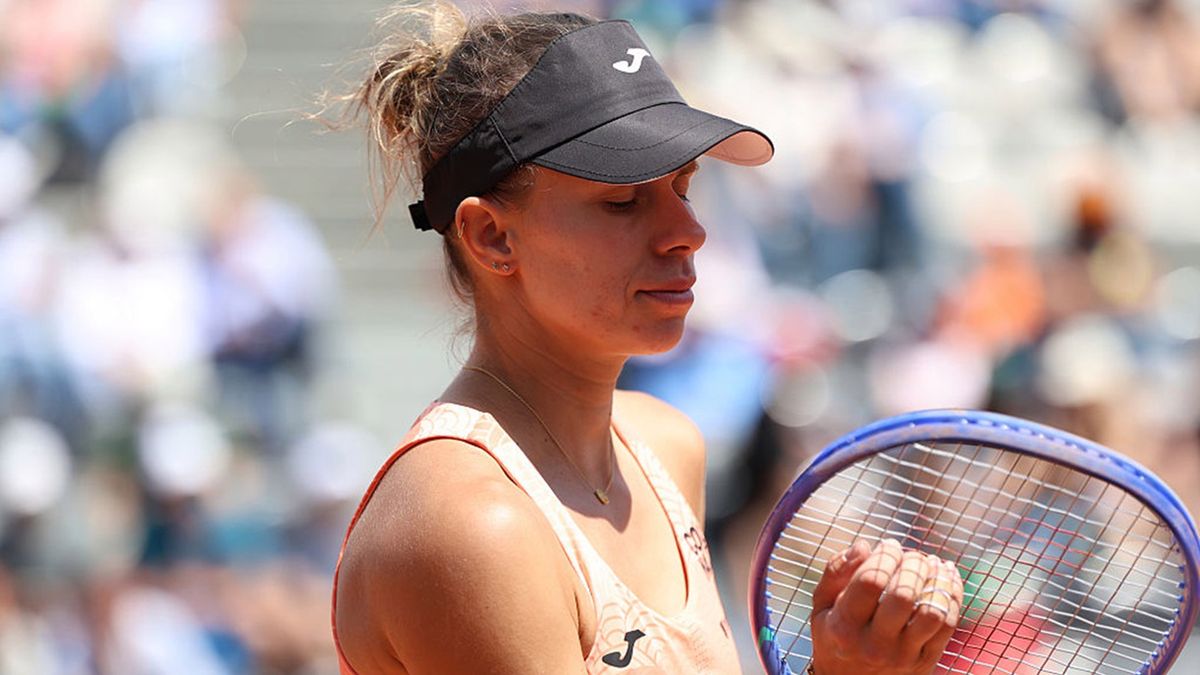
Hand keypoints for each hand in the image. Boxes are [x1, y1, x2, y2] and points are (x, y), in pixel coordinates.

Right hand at [808, 538, 963, 674]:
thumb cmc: (835, 634)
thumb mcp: (822, 605)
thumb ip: (836, 571)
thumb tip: (864, 545)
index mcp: (844, 626)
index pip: (871, 581)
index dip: (886, 555)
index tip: (890, 545)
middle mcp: (874, 645)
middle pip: (904, 595)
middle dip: (914, 564)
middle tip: (913, 555)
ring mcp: (902, 656)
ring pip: (932, 612)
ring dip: (938, 580)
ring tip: (933, 564)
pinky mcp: (925, 663)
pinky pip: (948, 626)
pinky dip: (952, 596)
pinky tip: (947, 578)